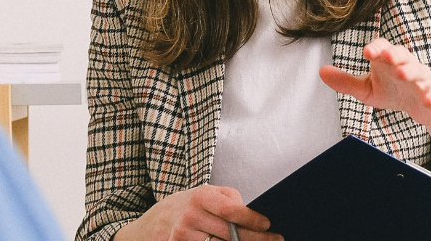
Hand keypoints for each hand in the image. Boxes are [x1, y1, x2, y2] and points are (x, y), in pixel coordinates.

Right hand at [115, 185, 281, 240]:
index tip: (268, 224)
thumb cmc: (189, 205)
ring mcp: (183, 234)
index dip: (252, 219)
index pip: (231, 210)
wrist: (154, 221)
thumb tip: (252, 212)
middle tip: (276, 240)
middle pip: (230, 233)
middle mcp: (191, 215)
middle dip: (256, 239)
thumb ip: (228, 198)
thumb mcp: (207, 193)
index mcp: (201, 196)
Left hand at [319, 37, 430, 127]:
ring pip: (418, 71)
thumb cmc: (393, 91)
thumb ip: (345, 81)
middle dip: (394, 54)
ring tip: (402, 75)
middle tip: (386, 56)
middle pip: (402, 54)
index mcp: (388, 60)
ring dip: (410, 71)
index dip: (375, 48)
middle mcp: (405, 65)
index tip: (366, 52)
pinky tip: (427, 99)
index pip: (382, 48)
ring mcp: (420, 79)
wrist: (423, 105)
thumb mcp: (367, 89)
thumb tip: (320, 71)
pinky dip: (430, 95)